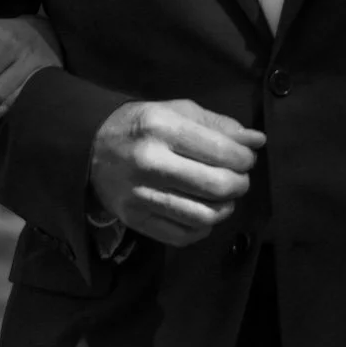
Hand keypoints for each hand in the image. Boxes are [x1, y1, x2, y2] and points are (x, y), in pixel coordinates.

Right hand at [89, 99, 263, 247]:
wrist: (88, 149)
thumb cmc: (140, 126)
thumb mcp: (176, 111)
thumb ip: (219, 125)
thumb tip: (257, 141)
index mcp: (162, 127)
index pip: (222, 151)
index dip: (245, 159)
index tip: (245, 158)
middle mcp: (150, 162)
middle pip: (217, 186)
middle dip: (239, 184)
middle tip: (238, 179)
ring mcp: (140, 195)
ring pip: (204, 216)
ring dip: (225, 209)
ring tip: (223, 198)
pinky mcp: (135, 219)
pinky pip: (183, 235)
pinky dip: (203, 228)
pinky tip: (202, 213)